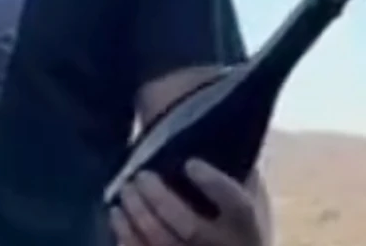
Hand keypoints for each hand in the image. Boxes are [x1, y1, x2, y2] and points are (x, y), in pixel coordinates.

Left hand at [108, 160, 265, 245]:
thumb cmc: (231, 222)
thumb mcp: (246, 198)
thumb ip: (234, 173)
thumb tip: (203, 130)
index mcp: (248, 228)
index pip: (238, 206)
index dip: (214, 184)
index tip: (191, 163)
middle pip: (189, 228)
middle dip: (159, 199)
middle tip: (141, 176)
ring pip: (161, 243)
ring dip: (137, 214)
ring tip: (125, 191)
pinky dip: (125, 236)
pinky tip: (118, 216)